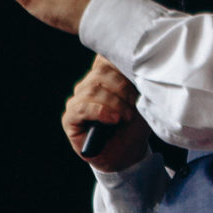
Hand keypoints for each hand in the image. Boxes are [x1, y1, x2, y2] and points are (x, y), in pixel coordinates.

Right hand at [62, 56, 148, 170]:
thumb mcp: (142, 101)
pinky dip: (100, 111)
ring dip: (114, 102)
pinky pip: (81, 107)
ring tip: (127, 116)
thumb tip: (140, 68)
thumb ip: (136, 83)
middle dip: (122, 88)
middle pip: (100, 73)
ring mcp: (77, 101)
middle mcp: (88, 85)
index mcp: (103, 77)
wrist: (127, 154)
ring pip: (92, 89)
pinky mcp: (70, 118)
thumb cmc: (134, 126)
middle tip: (135, 104)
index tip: (137, 77)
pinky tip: (113, 119)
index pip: (105, 58)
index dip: (120, 64)